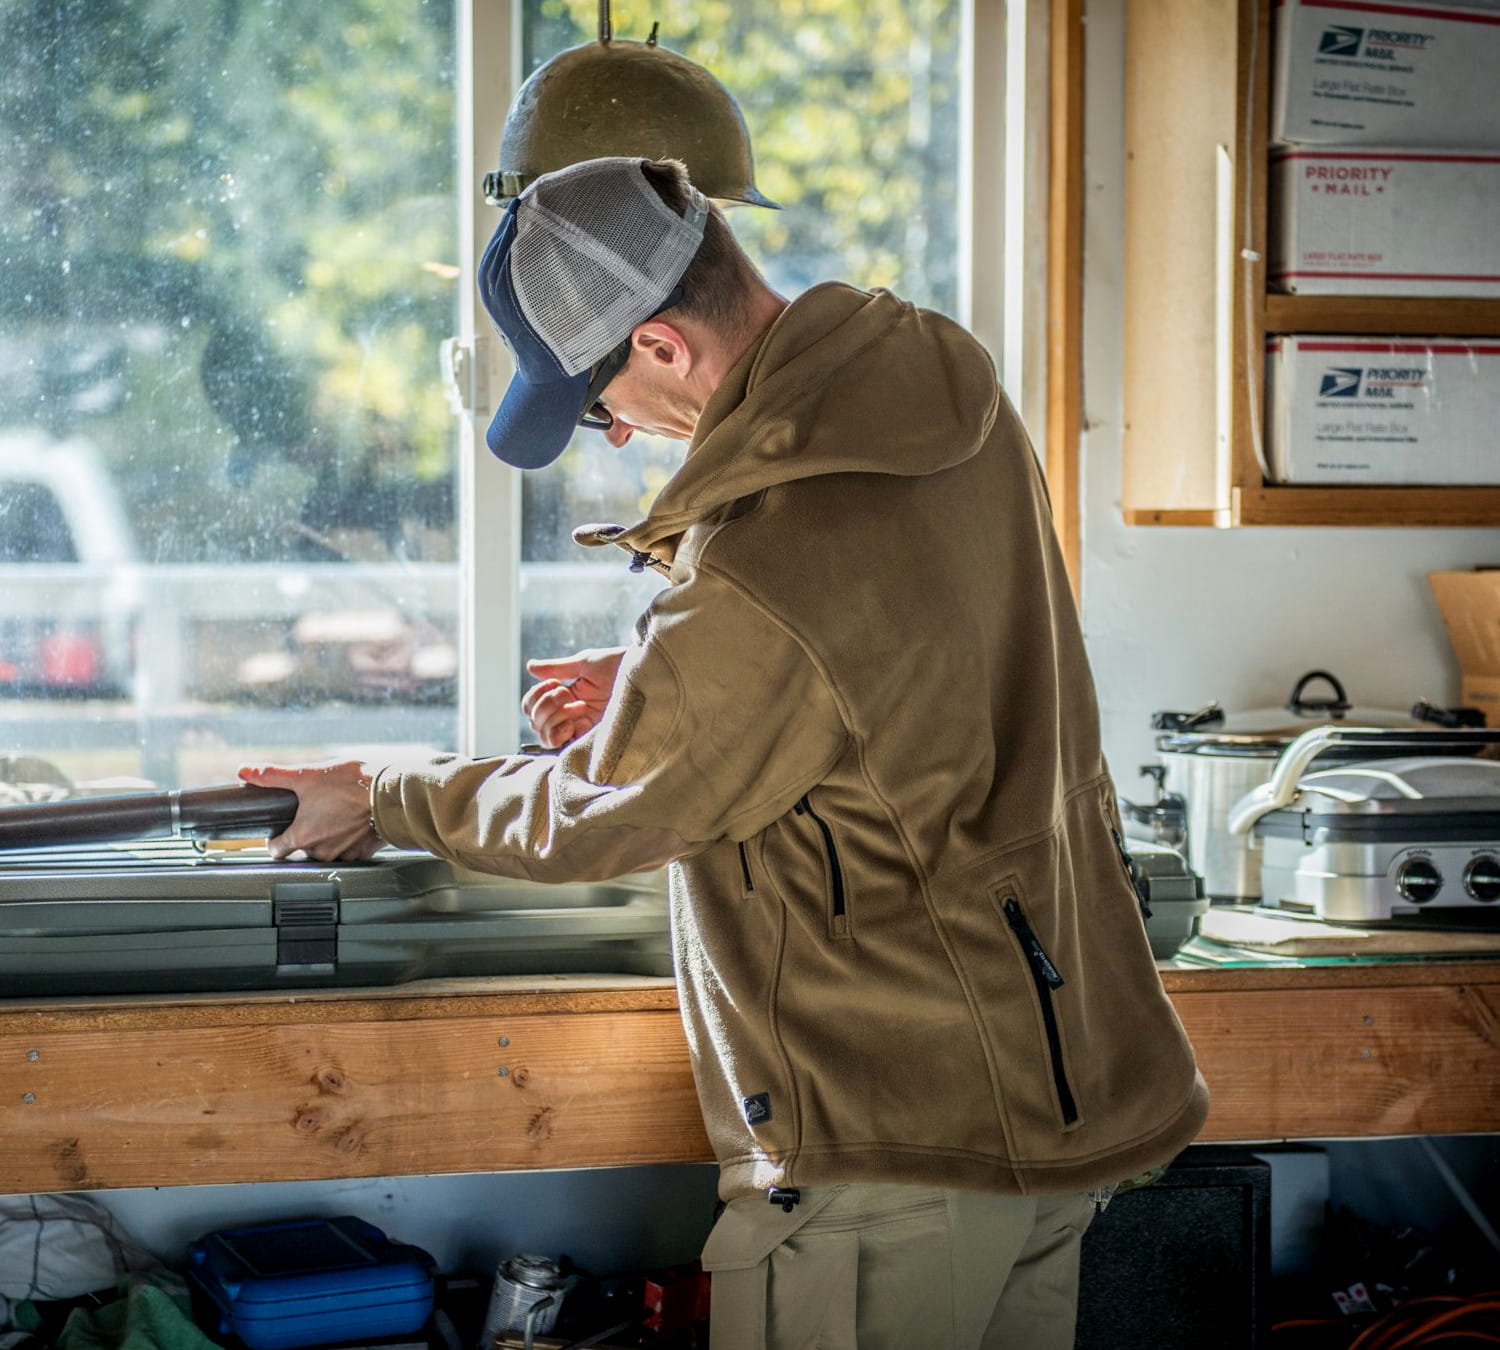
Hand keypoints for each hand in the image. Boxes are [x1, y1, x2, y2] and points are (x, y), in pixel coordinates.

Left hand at [238, 760, 380, 862]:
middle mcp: (321, 851)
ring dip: (329, 835)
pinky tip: (354, 820)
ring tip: (337, 813)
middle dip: (306, 831)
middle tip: (316, 810)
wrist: (392, 793)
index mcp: (302, 836)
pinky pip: (350, 848)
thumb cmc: (352, 785)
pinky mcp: (365, 851)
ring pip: (327, 849)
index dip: (275, 838)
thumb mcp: (307, 775)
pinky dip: (349, 837)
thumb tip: (246, 771)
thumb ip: (273, 776)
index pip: (276, 850)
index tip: (281, 827)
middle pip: (303, 848)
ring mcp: (344, 853)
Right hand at [521, 646, 625, 748]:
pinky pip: (565, 746)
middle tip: (567, 693)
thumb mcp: (585, 663)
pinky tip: (579, 719)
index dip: (536, 696)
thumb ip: (557, 668)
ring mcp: (580, 728)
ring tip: (578, 705)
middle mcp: (569, 715)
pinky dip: (564, 732)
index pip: (532, 707)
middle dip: (546, 705)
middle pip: (536, 723)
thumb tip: (529, 667)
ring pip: (546, 736)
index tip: (556, 683)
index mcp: (566, 697)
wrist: (644, 674)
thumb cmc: (619, 666)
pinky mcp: (592, 740)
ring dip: (555, 718)